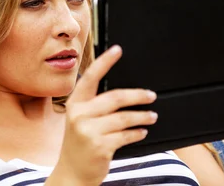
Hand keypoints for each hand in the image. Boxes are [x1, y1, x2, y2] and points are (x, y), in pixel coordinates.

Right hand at [48, 45, 157, 185]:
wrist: (72, 173)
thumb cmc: (79, 143)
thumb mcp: (79, 119)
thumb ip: (95, 105)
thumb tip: (123, 92)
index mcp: (75, 103)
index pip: (91, 77)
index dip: (105, 61)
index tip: (117, 50)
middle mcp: (79, 115)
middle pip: (115, 97)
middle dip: (137, 95)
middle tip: (151, 95)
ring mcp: (88, 131)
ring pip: (124, 118)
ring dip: (142, 116)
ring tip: (151, 116)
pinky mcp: (100, 146)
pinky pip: (126, 135)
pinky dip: (137, 133)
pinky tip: (141, 131)